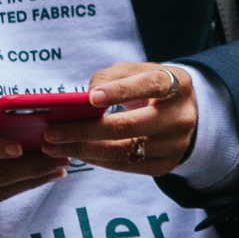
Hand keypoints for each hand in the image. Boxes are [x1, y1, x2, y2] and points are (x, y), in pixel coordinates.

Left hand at [42, 62, 198, 175]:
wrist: (186, 115)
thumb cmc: (151, 88)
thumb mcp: (138, 72)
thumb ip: (111, 77)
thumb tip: (84, 98)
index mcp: (177, 85)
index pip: (149, 85)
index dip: (120, 91)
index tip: (90, 98)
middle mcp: (180, 117)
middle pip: (129, 126)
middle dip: (84, 130)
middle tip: (52, 132)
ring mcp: (174, 145)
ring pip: (122, 151)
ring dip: (83, 150)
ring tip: (54, 146)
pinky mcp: (165, 165)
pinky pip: (125, 166)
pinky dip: (96, 160)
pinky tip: (76, 153)